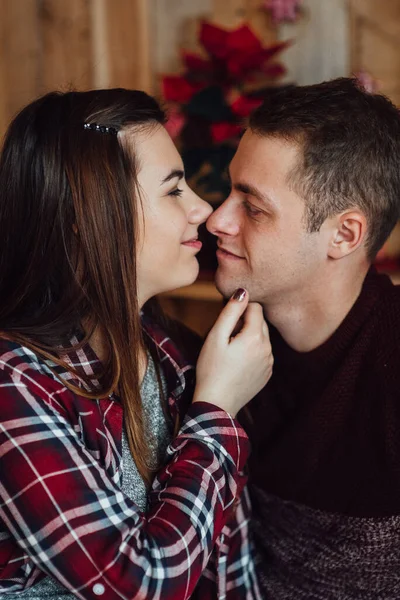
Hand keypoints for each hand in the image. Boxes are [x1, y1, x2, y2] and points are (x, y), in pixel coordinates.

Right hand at [193, 289, 272, 416]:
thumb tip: (243, 292)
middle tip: (226, 338)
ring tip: (230, 352)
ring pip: (262, 337)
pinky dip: (252, 352)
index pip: (255, 307)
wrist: (217, 403)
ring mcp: (270, 362)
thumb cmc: (211, 369)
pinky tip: (237, 363)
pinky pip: (263, 353)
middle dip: (245, 323)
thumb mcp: (216, 337)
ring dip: (249, 337)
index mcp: (256, 337)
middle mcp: (268, 348)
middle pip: (260, 322)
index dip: (239, 310)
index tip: (227, 323)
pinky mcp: (267, 373)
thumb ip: (230, 312)